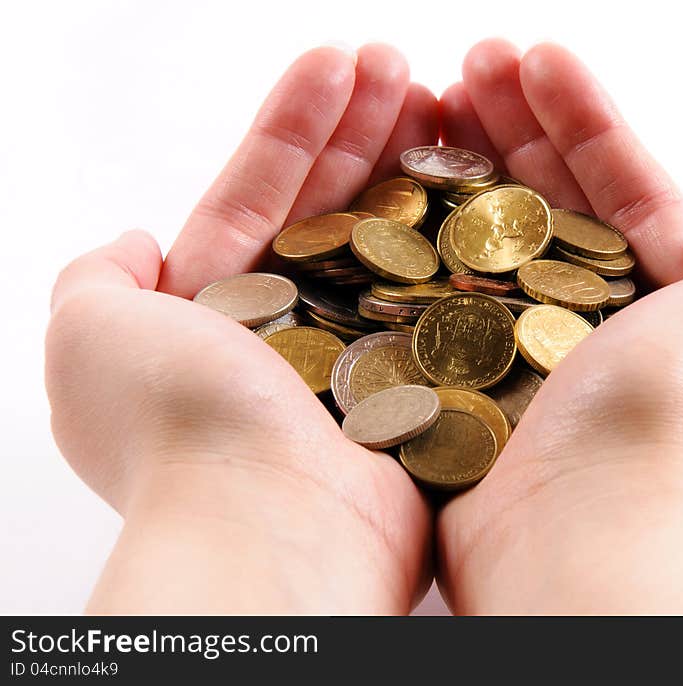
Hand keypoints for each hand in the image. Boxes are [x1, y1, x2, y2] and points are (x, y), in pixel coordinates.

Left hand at [46, 45, 438, 613]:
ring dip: (409, 160)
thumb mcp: (86, 334)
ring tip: (445, 91)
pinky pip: (436, 292)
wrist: (274, 524)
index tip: (339, 63)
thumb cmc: (179, 423)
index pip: (258, 196)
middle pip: (330, 208)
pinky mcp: (418, 378)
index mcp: (213, 312)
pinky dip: (451, 233)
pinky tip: (473, 170)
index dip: (296, 126)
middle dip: (361, 129)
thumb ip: (99, 279)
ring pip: (388, 242)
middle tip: (404, 67)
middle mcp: (288, 332)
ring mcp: (361, 356)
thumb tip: (137, 242)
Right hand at [435, 40, 682, 612]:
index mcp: (666, 306)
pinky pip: (437, 294)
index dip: (581, 118)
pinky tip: (393, 186)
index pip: (621, 188)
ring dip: (461, 168)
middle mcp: (594, 331)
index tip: (533, 58)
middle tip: (464, 68)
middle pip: (547, 204)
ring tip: (421, 102)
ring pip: (488, 242)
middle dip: (512, 126)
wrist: (576, 532)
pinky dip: (419, 240)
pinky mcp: (460, 382)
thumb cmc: (667, 418)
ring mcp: (519, 357)